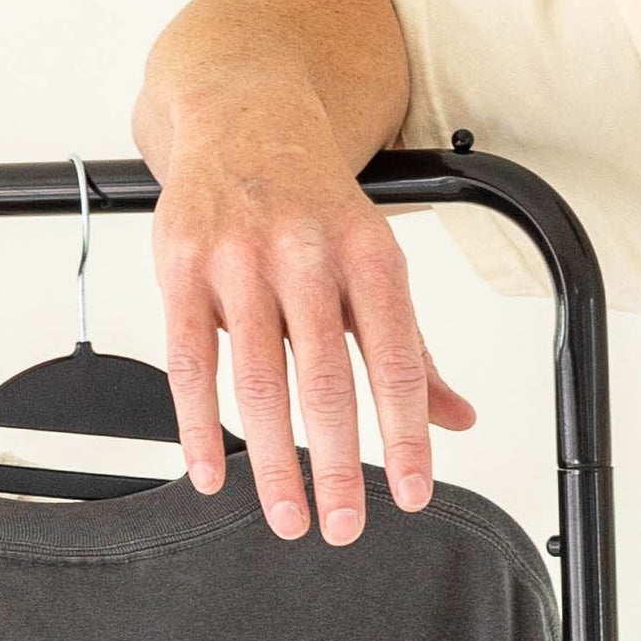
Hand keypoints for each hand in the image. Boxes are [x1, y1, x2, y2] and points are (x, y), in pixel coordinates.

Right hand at [147, 100, 474, 544]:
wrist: (243, 113)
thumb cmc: (314, 203)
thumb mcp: (376, 261)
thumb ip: (412, 346)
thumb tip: (458, 420)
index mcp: (369, 252)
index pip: (397, 359)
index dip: (409, 431)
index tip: (414, 492)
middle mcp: (306, 253)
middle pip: (327, 379)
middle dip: (339, 463)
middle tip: (343, 526)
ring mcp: (239, 260)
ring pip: (259, 379)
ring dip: (272, 461)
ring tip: (287, 516)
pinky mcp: (181, 268)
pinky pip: (188, 363)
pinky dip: (197, 428)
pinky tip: (210, 474)